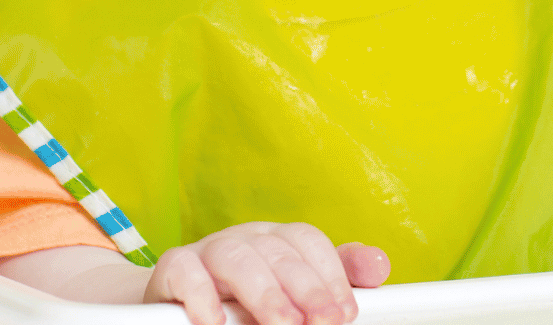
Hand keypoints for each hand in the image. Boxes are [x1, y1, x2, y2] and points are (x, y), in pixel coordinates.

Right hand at [143, 221, 390, 324]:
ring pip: (236, 257)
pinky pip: (186, 272)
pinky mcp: (173, 267)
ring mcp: (208, 249)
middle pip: (279, 251)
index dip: (331, 274)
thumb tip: (379, 266)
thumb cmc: (245, 300)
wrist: (178, 302)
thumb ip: (332, 278)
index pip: (309, 241)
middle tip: (323, 323)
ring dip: (263, 293)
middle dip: (306, 289)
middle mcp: (246, 237)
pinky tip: (215, 321)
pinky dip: (201, 295)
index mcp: (277, 238)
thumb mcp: (292, 290)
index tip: (345, 312)